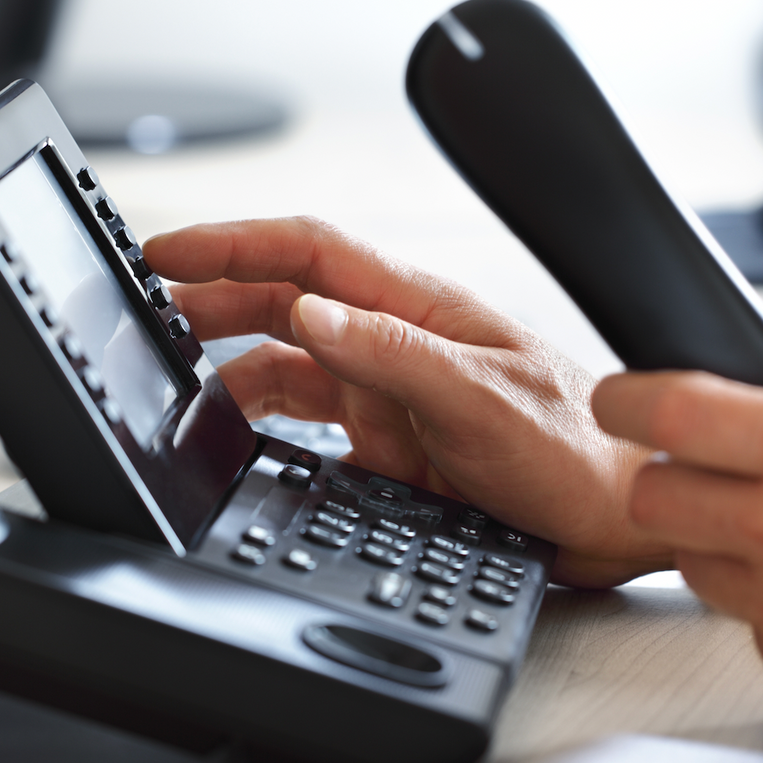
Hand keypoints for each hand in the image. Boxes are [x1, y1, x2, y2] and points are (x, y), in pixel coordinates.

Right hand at [143, 218, 668, 585]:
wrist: (618, 520)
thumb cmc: (576, 450)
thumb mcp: (482, 398)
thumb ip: (392, 355)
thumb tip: (309, 310)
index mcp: (419, 308)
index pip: (309, 251)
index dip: (233, 242)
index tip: (165, 249)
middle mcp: (397, 343)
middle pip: (283, 298)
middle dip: (210, 297)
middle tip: (143, 311)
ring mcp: (390, 394)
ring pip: (285, 360)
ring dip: (227, 362)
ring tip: (170, 374)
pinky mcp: (389, 446)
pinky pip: (306, 422)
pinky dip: (259, 422)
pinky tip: (229, 434)